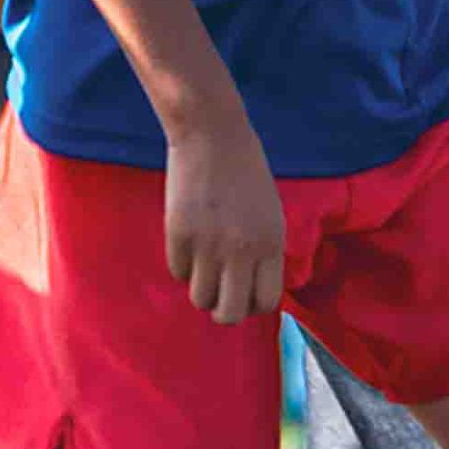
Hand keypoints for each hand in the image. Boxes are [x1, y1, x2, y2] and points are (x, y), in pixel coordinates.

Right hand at [164, 108, 285, 325]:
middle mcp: (241, 250)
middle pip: (230, 313)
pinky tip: (188, 242)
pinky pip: (177, 272)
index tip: (243, 294)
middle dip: (223, 312)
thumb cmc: (245, 172)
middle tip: (218, 296)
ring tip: (202, 266)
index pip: (266, 302)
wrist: (211, 134)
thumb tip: (251, 291)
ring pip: (200, 298)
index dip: (252, 305)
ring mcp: (208, 244)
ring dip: (201, 288)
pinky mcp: (179, 233)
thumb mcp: (270, 214)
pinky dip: (182, 265)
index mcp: (270, 244)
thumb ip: (264, 252)